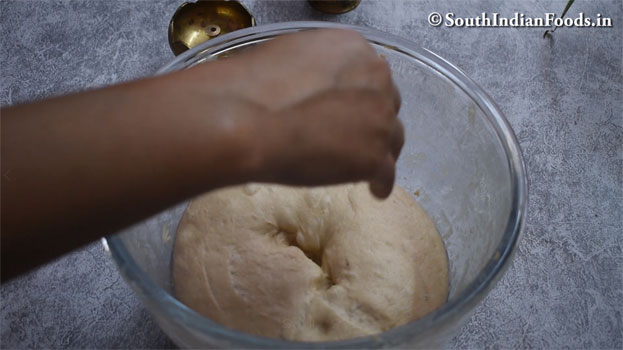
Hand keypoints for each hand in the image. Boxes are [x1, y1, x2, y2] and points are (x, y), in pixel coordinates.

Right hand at [193, 29, 403, 197]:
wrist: (245, 121)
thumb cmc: (253, 88)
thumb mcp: (291, 57)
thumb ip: (316, 69)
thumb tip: (314, 85)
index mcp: (355, 49)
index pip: (370, 75)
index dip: (359, 95)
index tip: (349, 108)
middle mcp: (376, 79)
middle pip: (386, 104)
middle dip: (372, 120)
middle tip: (355, 136)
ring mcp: (379, 120)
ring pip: (391, 138)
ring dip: (379, 150)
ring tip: (367, 165)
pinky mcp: (375, 157)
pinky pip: (387, 173)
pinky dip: (380, 182)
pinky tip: (374, 189)